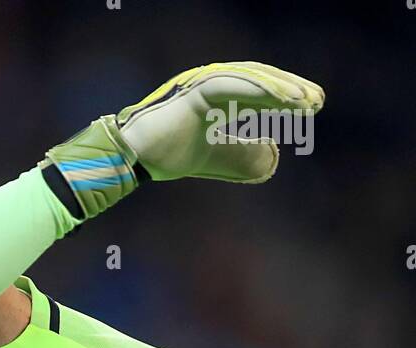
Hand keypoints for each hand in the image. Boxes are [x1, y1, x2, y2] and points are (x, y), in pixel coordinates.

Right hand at [117, 61, 324, 183]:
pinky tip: (282, 99)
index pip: (261, 95)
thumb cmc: (170, 155)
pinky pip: (234, 85)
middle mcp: (216, 84)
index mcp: (221, 98)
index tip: (312, 108)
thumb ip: (245, 157)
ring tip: (305, 100)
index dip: (286, 100)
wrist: (136, 157)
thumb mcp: (220, 160)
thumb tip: (274, 154)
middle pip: (261, 82)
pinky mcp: (198, 89)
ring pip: (251, 80)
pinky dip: (259, 90)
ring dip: (280, 88)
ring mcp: (206, 83)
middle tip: (317, 101)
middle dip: (290, 90)